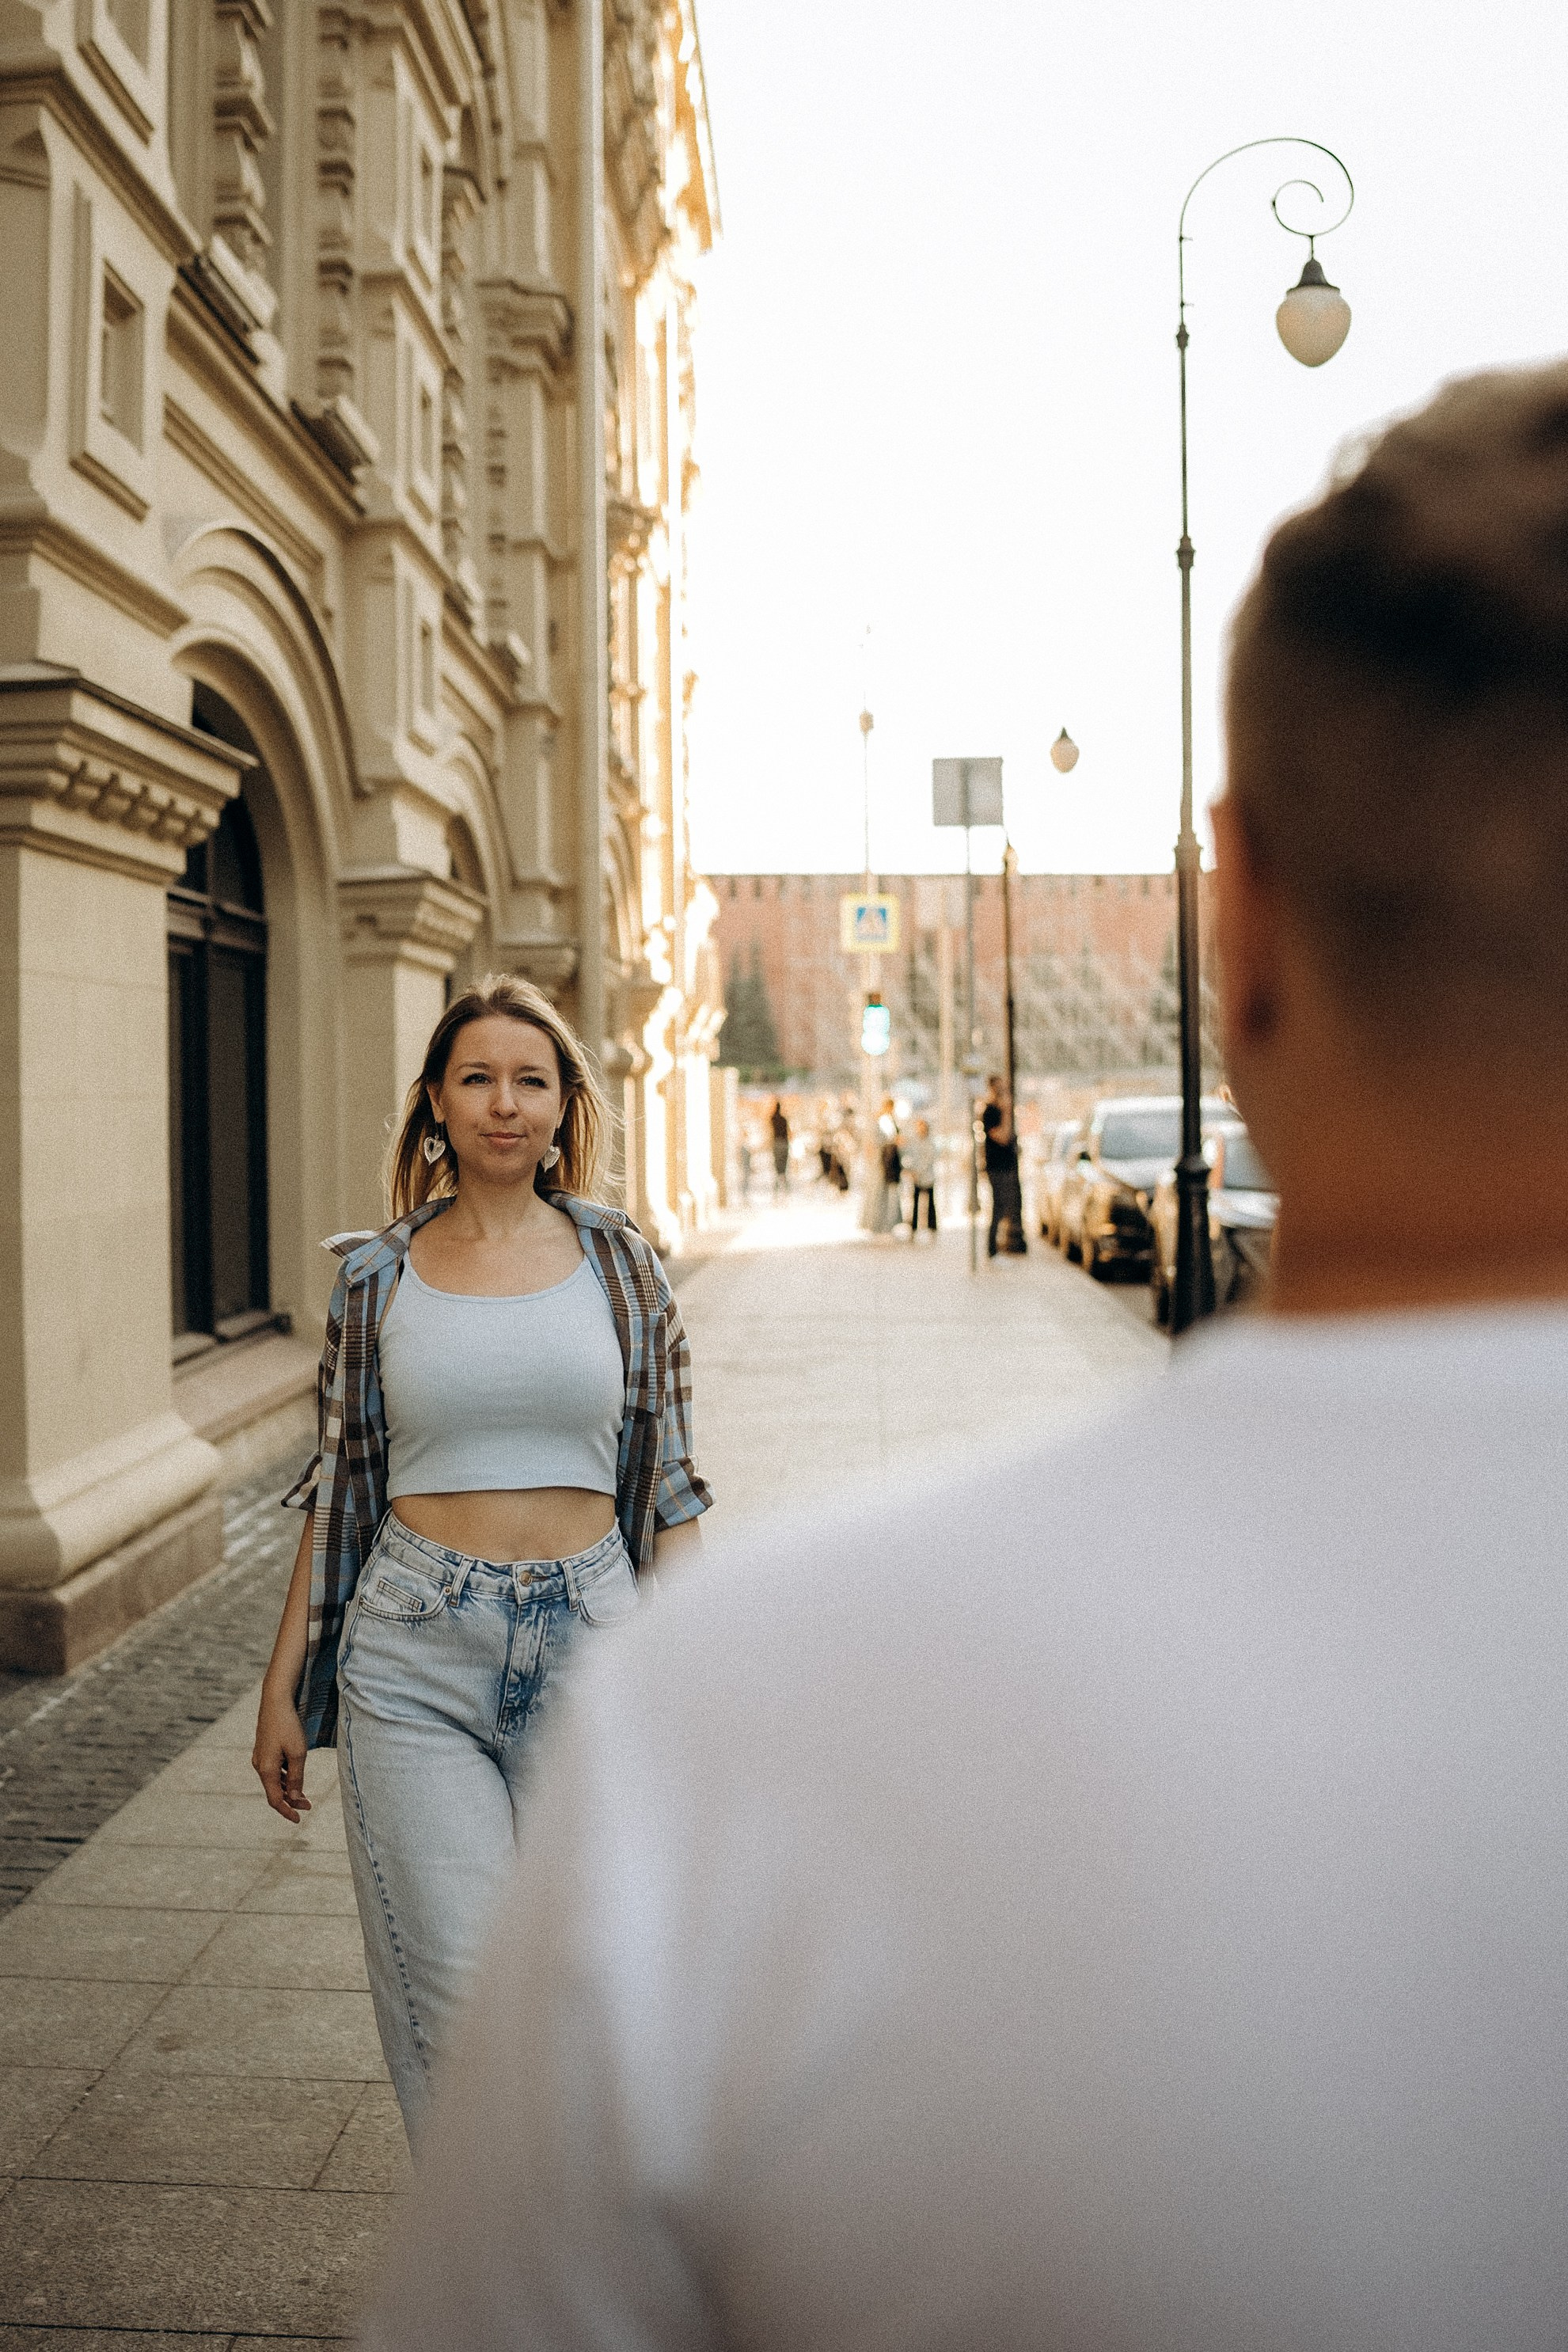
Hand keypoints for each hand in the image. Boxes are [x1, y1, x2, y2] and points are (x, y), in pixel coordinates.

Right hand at [253, 1680, 312, 1822]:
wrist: (276, 1700)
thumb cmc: (288, 1726)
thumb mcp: (298, 1753)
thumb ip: (296, 1777)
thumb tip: (293, 1796)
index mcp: (266, 1769)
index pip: (275, 1800)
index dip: (287, 1811)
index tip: (299, 1819)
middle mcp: (260, 1765)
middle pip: (274, 1791)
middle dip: (290, 1800)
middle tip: (308, 1805)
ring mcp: (260, 1757)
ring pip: (273, 1781)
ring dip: (288, 1789)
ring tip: (304, 1795)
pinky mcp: (264, 1749)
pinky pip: (273, 1770)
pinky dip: (284, 1777)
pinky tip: (295, 1776)